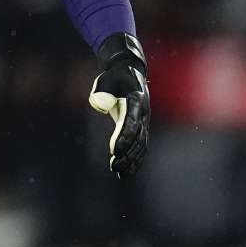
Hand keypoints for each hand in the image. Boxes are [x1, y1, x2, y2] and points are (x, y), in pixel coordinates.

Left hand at [88, 32, 149, 176]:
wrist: (130, 73)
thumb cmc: (115, 76)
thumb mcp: (106, 78)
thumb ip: (102, 91)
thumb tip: (100, 105)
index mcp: (137, 98)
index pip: (132, 121)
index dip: (124, 136)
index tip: (114, 151)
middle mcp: (144, 112)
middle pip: (138, 136)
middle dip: (127, 153)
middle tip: (114, 166)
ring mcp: (145, 120)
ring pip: (141, 144)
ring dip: (131, 160)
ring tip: (119, 173)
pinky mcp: (142, 127)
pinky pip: (141, 146)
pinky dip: (136, 159)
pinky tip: (127, 172)